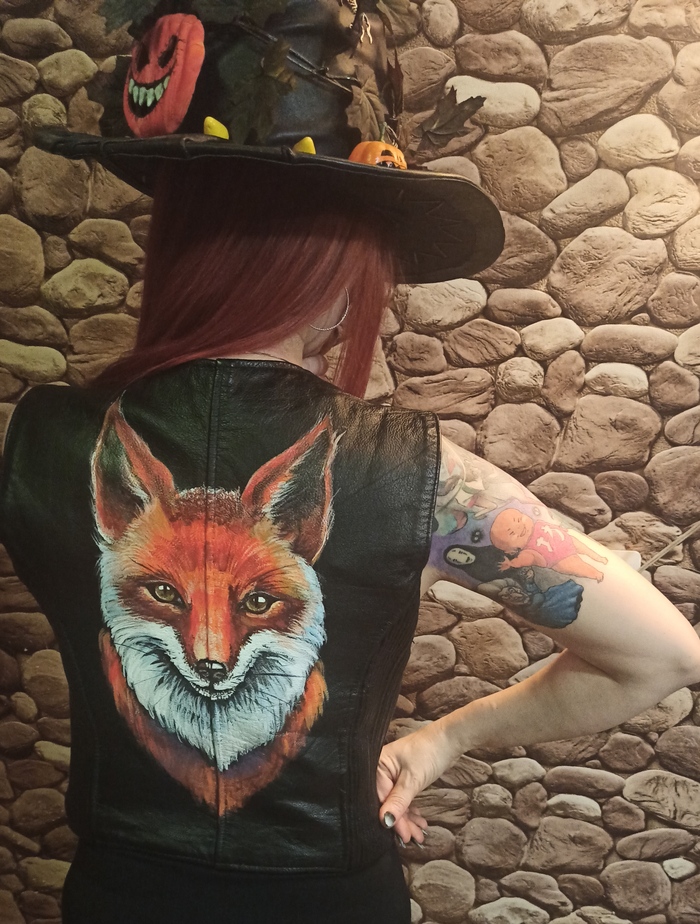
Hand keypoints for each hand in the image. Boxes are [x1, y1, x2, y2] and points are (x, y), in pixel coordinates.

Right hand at [376, 722, 457, 844]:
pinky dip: (411, 810)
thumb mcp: (413, 779)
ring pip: (396, 803)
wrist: (449, 739)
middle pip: (386, 802)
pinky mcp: (403, 779)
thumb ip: (398, 802)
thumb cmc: (428, 753)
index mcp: (377, 766)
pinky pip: (403, 799)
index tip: (403, 836)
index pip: (379, 798)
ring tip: (419, 834)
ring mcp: (392, 775)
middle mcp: (381, 770)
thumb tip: (385, 822)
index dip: (391, 818)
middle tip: (413, 838)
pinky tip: (419, 822)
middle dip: (401, 821)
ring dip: (407, 819)